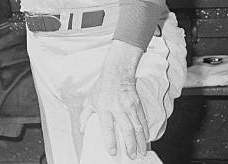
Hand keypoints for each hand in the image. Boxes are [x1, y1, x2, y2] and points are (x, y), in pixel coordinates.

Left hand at [79, 42, 148, 159]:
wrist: (117, 73)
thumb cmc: (102, 87)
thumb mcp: (90, 100)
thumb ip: (85, 115)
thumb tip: (82, 129)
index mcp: (103, 107)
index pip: (107, 127)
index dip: (110, 141)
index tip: (113, 152)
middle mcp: (117, 107)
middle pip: (126, 129)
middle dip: (130, 145)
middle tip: (132, 156)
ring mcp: (129, 105)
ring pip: (137, 127)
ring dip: (140, 142)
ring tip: (141, 152)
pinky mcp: (137, 104)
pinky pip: (143, 121)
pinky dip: (145, 132)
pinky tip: (145, 140)